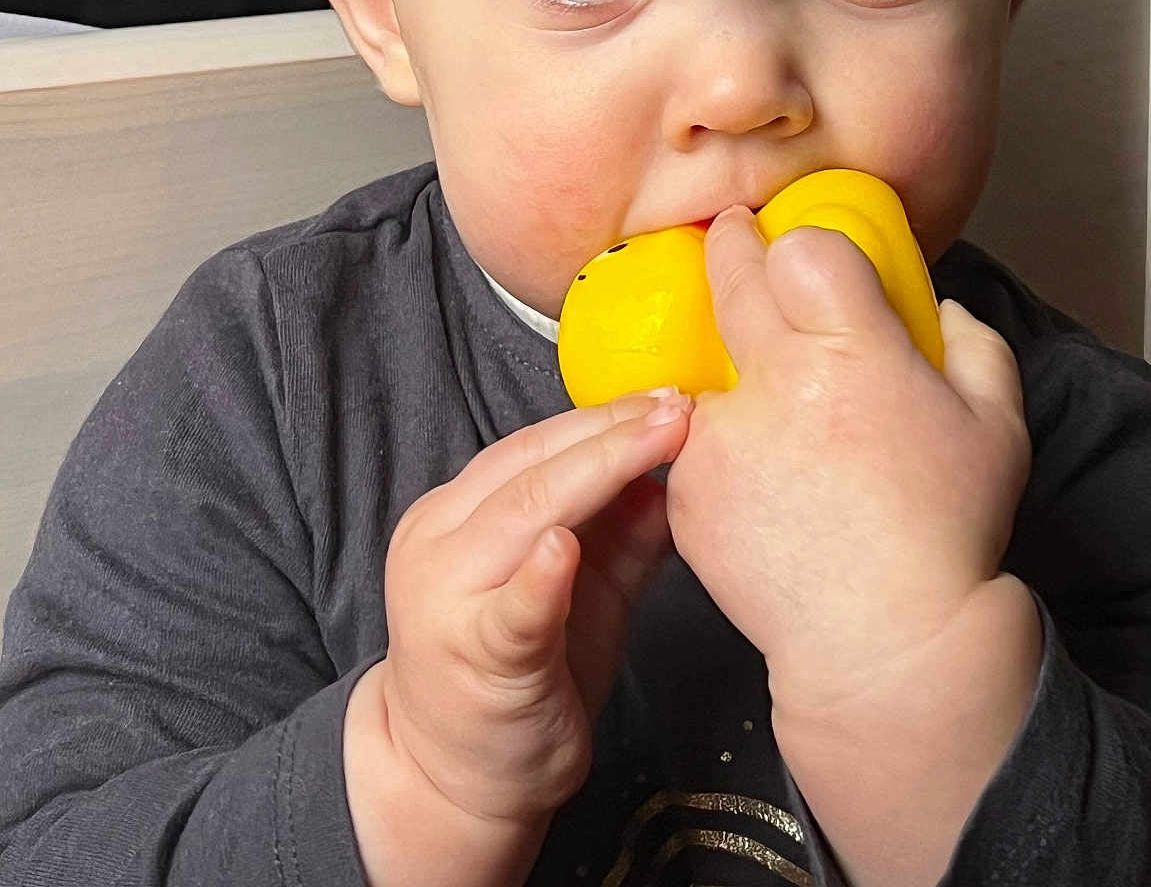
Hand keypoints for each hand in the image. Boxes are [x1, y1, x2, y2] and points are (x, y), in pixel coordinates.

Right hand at [370, 390, 692, 830]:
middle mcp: (439, 541)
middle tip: (679, 410)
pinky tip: (566, 545)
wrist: (451, 784)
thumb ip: (624, 538)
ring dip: (597, 470)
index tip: (669, 399)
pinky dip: (540, 575)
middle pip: (533, 468)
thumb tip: (677, 479)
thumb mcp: (582, 594)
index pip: (536, 447)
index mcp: (458, 514)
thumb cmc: (519, 680)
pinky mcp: (471, 657)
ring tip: (658, 441)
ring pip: (523, 512)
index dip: (605, 419)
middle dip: (612, 433)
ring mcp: (445, 597)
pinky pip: (511, 607)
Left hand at [664, 207, 1030, 714]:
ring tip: (759, 390)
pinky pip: (691, 434)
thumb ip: (975, 344)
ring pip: (703, 357)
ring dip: (722, 355)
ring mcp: (721, 435)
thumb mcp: (998, 427)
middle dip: (731, 244)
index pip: (801, 248)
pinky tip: (758, 473)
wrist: (886, 645)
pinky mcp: (687, 486)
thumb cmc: (947, 533)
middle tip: (736, 236)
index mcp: (853, 353)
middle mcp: (777, 381)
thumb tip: (941, 304)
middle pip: (731, 272)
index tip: (799, 250)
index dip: (801, 245)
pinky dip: (715, 439)